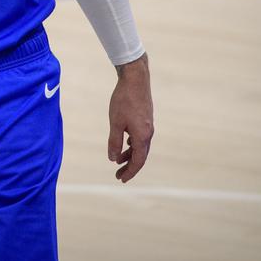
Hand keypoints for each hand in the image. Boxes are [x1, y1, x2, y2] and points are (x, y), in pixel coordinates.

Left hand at [108, 53, 152, 182]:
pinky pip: (139, 137)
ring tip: (118, 161)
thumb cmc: (124, 100)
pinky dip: (132, 144)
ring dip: (129, 155)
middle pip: (140, 156)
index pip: (138, 161)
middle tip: (118, 175)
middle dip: (129, 167)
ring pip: (140, 146)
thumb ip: (114, 142)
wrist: (135, 80)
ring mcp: (148, 126)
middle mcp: (148, 133)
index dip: (130, 172)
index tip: (121, 180)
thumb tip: (113, 159)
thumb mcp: (115, 123)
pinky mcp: (145, 119)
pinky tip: (125, 143)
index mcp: (142, 136)